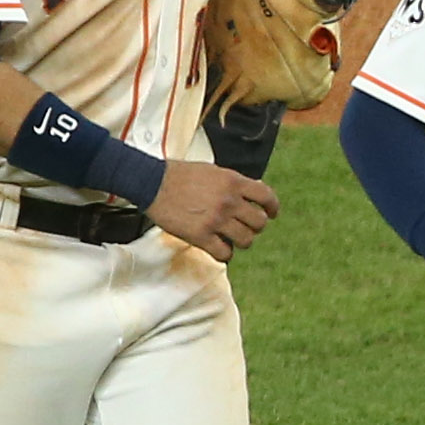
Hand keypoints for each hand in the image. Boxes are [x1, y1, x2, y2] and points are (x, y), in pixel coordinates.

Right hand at [147, 161, 279, 260]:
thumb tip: (253, 194)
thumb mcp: (214, 171)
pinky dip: (224, 253)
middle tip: (245, 226)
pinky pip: (225, 254)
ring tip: (231, 237)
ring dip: (241, 241)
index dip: (272, 208)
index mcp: (233, 182)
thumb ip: (234, 183)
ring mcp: (215, 220)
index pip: (267, 197)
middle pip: (260, 223)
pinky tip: (218, 247)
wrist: (151, 182)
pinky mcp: (200, 236)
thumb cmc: (181, 175)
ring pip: (246, 240)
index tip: (272, 214)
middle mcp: (228, 201)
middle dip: (255, 226)